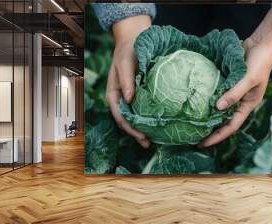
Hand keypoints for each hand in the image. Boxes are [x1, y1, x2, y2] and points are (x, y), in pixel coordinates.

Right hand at [106, 15, 150, 147]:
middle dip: (136, 133)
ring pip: (134, 118)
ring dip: (142, 130)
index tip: (140, 135)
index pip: (119, 115)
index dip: (129, 128)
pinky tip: (157, 125)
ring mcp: (130, 98)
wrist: (135, 40)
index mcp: (114, 94)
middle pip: (127, 121)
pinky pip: (142, 110)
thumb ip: (126, 80)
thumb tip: (130, 98)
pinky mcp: (140, 95)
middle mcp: (122, 99)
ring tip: (152, 141)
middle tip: (148, 143)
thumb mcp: (124, 63)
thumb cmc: (127, 51)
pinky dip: (148, 119)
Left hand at [199, 8, 271, 146]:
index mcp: (247, 105)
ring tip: (191, 122)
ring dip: (207, 115)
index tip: (203, 144)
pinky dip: (206, 97)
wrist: (261, 43)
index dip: (217, 136)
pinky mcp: (226, 82)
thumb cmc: (260, 62)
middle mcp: (239, 101)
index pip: (231, 126)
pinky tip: (194, 100)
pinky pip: (215, 93)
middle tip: (192, 136)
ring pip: (218, 107)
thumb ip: (234, 93)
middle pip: (223, 120)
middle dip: (210, 130)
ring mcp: (232, 92)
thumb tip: (217, 107)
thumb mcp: (249, 79)